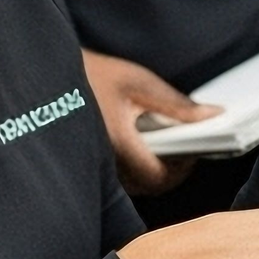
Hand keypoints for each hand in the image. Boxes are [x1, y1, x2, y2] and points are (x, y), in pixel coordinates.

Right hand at [84, 49, 217, 196]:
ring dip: (154, 166)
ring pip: (133, 183)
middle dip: (171, 168)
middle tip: (186, 144)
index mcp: (115, 143)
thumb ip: (178, 104)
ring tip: (168, 138)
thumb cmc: (90, 74)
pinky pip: (119, 174)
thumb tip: (215, 116)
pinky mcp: (87, 162)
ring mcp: (92, 166)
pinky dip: (137, 162)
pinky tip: (146, 139)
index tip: (196, 149)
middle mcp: (101, 163)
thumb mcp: (138, 82)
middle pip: (148, 185)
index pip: (159, 177)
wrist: (43, 73)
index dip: (182, 168)